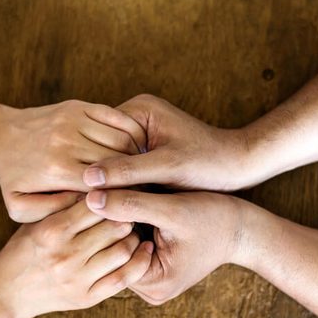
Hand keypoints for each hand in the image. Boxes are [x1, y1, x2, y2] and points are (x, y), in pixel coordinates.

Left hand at [0, 100, 146, 221]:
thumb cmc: (13, 178)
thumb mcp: (21, 208)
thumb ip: (54, 214)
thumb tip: (88, 207)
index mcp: (57, 170)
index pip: (105, 187)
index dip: (124, 198)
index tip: (134, 207)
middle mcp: (66, 142)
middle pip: (120, 162)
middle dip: (136, 178)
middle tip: (146, 189)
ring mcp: (73, 120)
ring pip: (123, 139)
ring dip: (138, 155)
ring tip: (142, 171)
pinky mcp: (79, 106)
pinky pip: (119, 118)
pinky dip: (134, 133)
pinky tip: (136, 149)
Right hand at [0, 197, 153, 317]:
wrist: (7, 291)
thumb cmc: (24, 248)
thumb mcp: (36, 219)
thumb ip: (64, 203)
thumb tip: (100, 183)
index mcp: (52, 230)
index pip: (96, 204)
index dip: (112, 195)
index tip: (119, 190)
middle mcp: (65, 254)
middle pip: (114, 226)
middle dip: (127, 214)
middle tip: (132, 208)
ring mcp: (77, 278)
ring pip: (123, 250)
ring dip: (135, 237)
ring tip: (134, 229)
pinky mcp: (86, 297)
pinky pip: (124, 279)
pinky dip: (140, 262)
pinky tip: (145, 250)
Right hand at [82, 94, 251, 191]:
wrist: (239, 167)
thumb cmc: (210, 164)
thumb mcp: (167, 168)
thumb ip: (128, 172)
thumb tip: (87, 179)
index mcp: (139, 109)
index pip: (96, 135)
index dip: (87, 163)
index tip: (78, 192)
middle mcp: (135, 117)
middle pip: (100, 148)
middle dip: (96, 174)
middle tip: (83, 205)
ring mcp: (140, 135)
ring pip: (110, 161)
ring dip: (107, 181)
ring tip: (95, 208)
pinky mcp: (146, 152)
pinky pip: (123, 169)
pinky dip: (120, 185)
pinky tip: (113, 206)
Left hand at [84, 189, 251, 304]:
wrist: (243, 228)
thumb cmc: (215, 218)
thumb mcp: (173, 210)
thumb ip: (133, 204)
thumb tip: (91, 199)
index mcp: (152, 285)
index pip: (109, 253)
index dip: (101, 221)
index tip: (98, 192)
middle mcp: (147, 288)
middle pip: (111, 251)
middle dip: (106, 221)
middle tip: (97, 188)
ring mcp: (148, 278)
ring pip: (117, 245)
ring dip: (114, 219)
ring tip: (111, 190)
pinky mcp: (150, 264)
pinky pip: (128, 242)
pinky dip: (125, 221)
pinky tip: (124, 198)